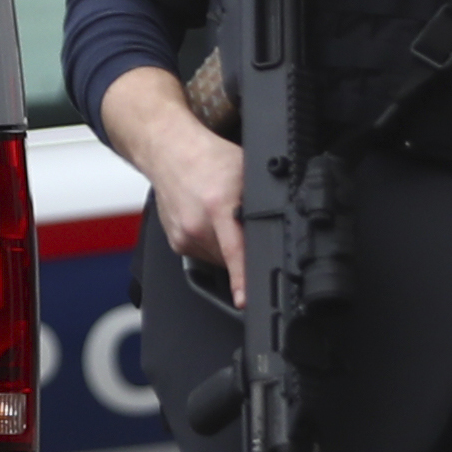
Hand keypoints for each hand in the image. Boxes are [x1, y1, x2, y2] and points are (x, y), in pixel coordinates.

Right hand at [147, 119, 246, 302]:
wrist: (168, 152)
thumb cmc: (207, 158)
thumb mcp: (245, 172)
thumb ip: (262, 200)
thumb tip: (283, 223)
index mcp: (217, 206)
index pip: (234, 250)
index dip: (241, 278)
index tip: (243, 300)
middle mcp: (197, 225)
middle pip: (231, 259)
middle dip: (244, 248)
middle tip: (241, 221)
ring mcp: (183, 236)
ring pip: (218, 260)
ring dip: (226, 248)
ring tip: (221, 216)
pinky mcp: (176, 243)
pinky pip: (203, 255)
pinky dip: (211, 244)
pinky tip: (208, 221)